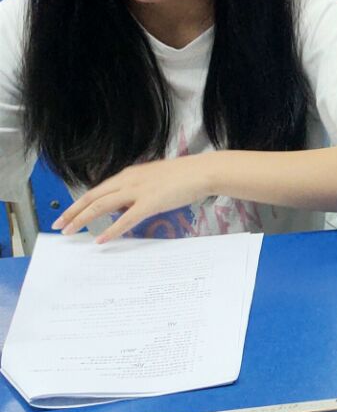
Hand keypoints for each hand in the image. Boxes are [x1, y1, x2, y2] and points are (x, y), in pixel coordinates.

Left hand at [58, 155, 218, 242]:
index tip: (66, 214)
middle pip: (93, 197)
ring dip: (83, 219)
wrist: (202, 171)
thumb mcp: (153, 180)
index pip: (97, 190)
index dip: (79, 203)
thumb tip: (124, 208)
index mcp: (129, 175)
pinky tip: (100, 239)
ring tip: (70, 231)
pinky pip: (125, 219)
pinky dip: (111, 230)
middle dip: (73, 212)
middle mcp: (128, 180)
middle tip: (59, 225)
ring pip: (102, 206)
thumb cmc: (183, 176)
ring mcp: (138, 191)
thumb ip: (136, 192)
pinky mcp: (150, 203)